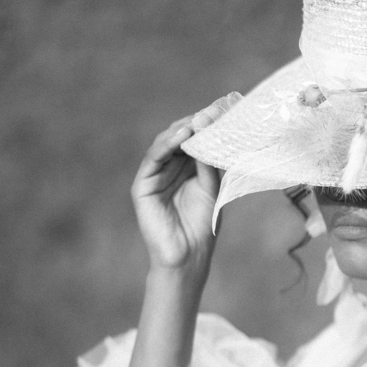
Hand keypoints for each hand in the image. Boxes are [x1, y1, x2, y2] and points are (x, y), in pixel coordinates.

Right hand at [131, 115, 220, 275]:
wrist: (189, 256)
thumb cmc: (202, 225)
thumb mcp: (211, 188)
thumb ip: (208, 162)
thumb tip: (209, 131)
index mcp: (187, 169)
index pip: (195, 140)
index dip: (206, 125)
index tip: (223, 110)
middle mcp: (169, 168)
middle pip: (179, 138)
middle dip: (195, 123)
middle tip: (212, 110)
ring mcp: (155, 176)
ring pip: (165, 144)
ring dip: (182, 130)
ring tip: (198, 121)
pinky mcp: (143, 186)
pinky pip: (153, 159)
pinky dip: (166, 145)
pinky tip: (181, 136)